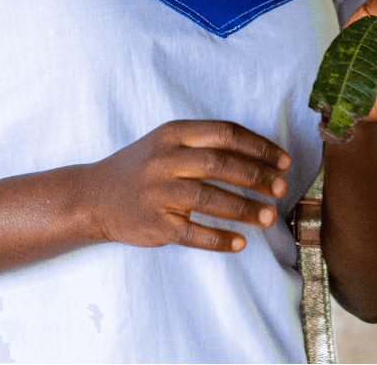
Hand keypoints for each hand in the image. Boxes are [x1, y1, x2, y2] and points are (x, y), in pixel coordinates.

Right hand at [81, 120, 291, 253]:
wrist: (94, 196)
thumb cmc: (143, 168)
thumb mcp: (168, 142)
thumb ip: (206, 144)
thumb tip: (262, 158)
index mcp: (173, 134)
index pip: (225, 133)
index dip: (259, 147)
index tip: (282, 161)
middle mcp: (164, 160)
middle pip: (220, 164)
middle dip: (256, 177)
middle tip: (280, 189)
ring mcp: (157, 193)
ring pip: (208, 198)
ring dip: (244, 209)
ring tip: (269, 217)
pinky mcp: (154, 224)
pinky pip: (192, 233)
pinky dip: (219, 239)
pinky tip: (240, 243)